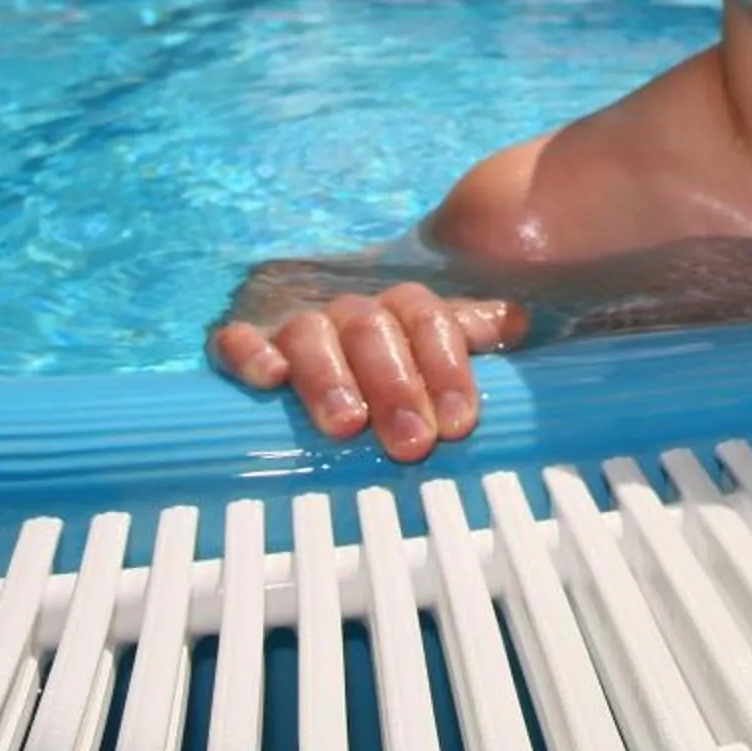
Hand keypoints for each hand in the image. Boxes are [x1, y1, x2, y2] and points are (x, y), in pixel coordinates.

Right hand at [212, 284, 528, 462]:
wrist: (322, 322)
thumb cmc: (393, 357)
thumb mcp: (437, 344)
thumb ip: (471, 334)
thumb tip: (513, 321)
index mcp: (400, 309)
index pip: (427, 319)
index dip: (446, 368)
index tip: (459, 422)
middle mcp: (349, 310)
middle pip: (372, 329)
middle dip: (396, 386)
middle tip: (412, 441)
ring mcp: (297, 323)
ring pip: (311, 333)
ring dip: (329, 377)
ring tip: (346, 424)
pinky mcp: (247, 340)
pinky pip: (237, 337)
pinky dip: (249, 352)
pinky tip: (268, 378)